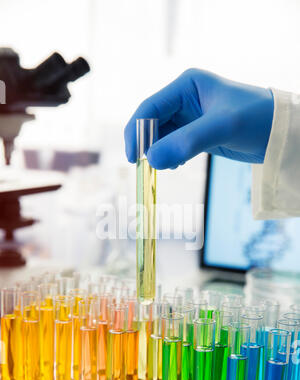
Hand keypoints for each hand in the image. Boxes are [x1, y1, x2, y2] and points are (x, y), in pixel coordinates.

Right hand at [124, 68, 273, 168]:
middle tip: (147, 167)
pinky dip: (170, 156)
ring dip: (158, 152)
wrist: (280, 131)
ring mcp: (190, 117)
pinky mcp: (196, 133)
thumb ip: (186, 142)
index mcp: (187, 86)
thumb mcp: (222, 127)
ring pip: (161, 136)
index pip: (150, 107)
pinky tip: (176, 165)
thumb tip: (151, 160)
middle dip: (147, 144)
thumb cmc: (257, 118)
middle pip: (152, 122)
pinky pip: (173, 145)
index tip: (133, 157)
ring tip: (167, 166)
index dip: (137, 131)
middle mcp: (185, 99)